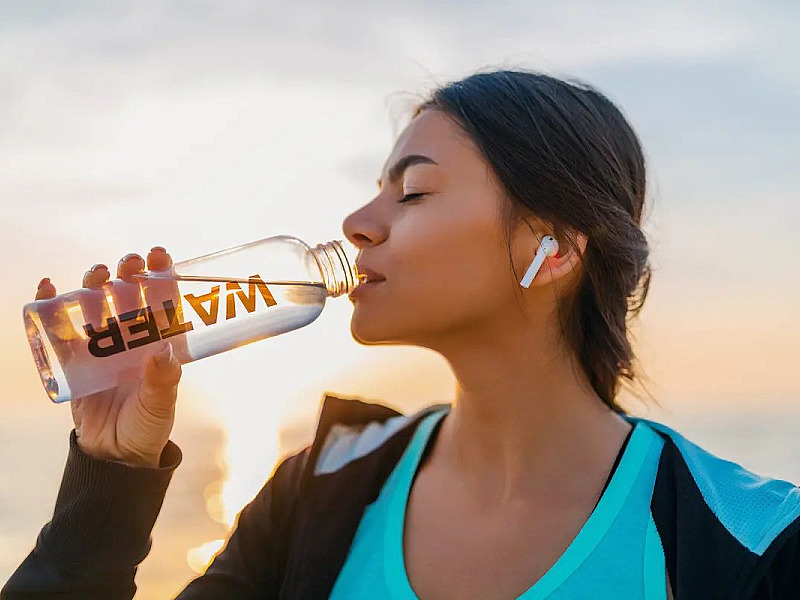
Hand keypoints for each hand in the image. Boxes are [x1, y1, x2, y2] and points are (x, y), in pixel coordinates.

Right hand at [35, 248, 182, 467]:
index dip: (161, 274)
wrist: (114, 456)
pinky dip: (49, 305)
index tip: (159, 255)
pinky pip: (58, 328)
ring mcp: (100, 345)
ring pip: (95, 304)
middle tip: (129, 264)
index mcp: (158, 343)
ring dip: (94, 283)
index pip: (162, 301)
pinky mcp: (72, 359)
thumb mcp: (160, 404)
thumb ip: (162, 381)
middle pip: (127, 295)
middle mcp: (131, 338)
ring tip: (98, 274)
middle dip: (128, 274)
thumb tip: (161, 352)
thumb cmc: (147, 426)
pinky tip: (47, 287)